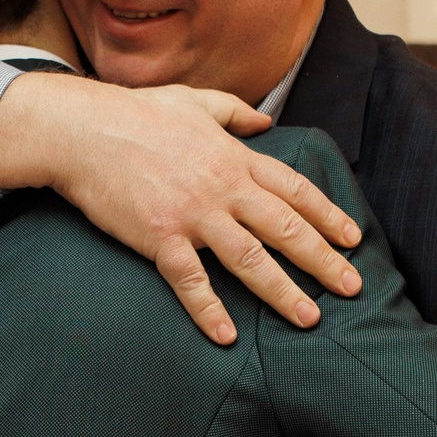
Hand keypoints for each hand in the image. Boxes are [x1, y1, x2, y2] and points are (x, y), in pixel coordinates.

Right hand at [0, 72, 363, 346]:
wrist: (83, 130)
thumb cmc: (135, 113)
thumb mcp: (193, 101)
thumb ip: (234, 112)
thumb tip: (265, 119)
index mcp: (233, 157)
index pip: (294, 189)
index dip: (327, 214)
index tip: (352, 238)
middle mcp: (222, 187)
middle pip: (284, 228)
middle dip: (322, 260)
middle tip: (352, 287)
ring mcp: (193, 213)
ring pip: (249, 258)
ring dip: (283, 291)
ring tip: (309, 318)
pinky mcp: (159, 236)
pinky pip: (190, 280)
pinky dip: (209, 309)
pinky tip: (227, 335)